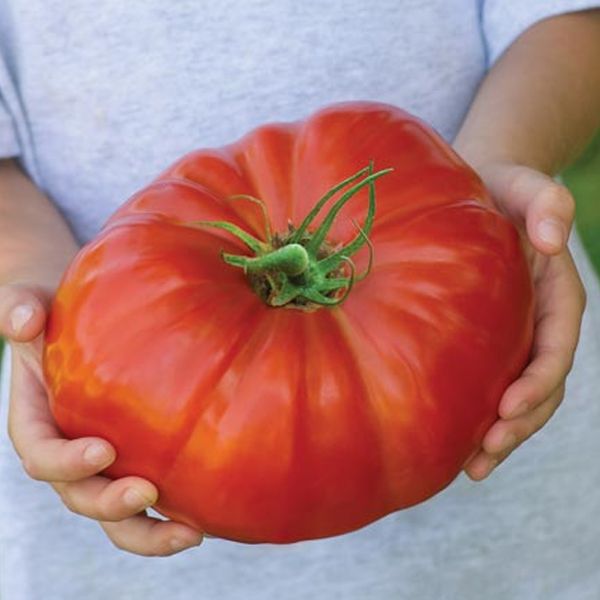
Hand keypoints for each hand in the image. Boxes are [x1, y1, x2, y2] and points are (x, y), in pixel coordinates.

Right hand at [0, 282, 203, 554]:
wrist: (85, 323)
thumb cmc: (59, 314)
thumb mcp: (32, 303)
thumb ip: (20, 308)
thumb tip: (25, 320)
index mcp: (38, 421)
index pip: (40, 454)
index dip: (65, 461)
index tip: (102, 450)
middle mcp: (69, 451)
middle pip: (79, 496)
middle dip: (109, 504)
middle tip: (146, 492)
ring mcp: (104, 462)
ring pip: (117, 515)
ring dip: (149, 530)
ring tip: (190, 532)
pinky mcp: (138, 459)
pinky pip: (152, 497)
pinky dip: (174, 513)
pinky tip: (208, 515)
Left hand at [463, 162, 585, 479]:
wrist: (478, 192)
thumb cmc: (500, 188)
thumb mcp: (524, 186)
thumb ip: (546, 203)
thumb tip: (553, 239)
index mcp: (556, 295)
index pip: (556, 348)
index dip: (539, 381)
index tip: (508, 406)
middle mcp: (538, 323)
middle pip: (541, 386)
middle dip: (518, 424)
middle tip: (483, 455)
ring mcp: (514, 336)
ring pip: (517, 397)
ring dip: (499, 435)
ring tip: (470, 467)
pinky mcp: (485, 341)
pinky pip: (488, 384)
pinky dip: (477, 416)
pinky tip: (451, 441)